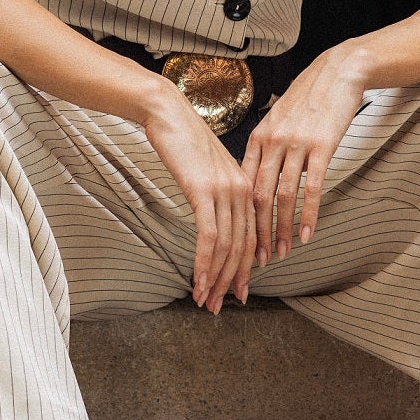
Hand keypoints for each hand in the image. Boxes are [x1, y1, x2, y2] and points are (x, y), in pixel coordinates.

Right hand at [142, 82, 257, 317]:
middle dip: (230, 281)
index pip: (251, 237)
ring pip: (226, 246)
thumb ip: (216, 194)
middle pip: (242, 247)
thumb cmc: (183, 141)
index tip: (237, 291)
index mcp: (245, 187)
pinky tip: (198, 281)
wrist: (168, 113)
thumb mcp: (207, 171)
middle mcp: (241, 191)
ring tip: (204, 301)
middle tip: (219, 306)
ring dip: (215, 279)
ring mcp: (224, 191)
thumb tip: (213, 220)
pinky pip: (209, 236)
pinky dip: (204, 263)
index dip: (244, 268)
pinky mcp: (204, 191)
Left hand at [240, 47, 368, 281]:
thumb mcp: (278, 120)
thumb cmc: (309, 98)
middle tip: (257, 258)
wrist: (337, 72)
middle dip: (257, 232)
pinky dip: (308, 215)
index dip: (241, 216)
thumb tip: (257, 176)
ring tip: (282, 252)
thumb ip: (267, 147)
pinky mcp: (320, 147)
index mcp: (258, 138)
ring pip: (282, 196)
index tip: (241, 239)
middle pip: (258, 196)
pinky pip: (310, 188)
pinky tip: (307, 234)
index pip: (244, 186)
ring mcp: (296, 145)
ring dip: (281, 229)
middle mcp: (272, 143)